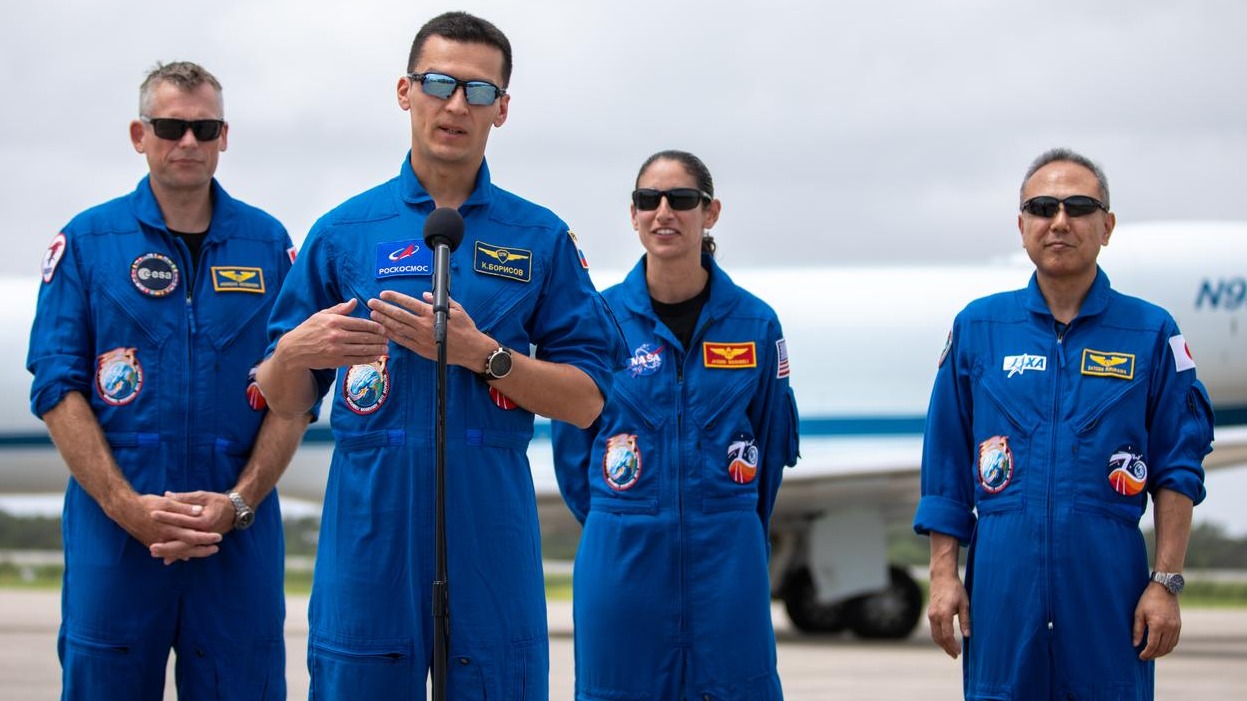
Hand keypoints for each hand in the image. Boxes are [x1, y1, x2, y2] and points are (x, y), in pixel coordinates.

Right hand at [111, 493, 222, 563]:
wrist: (124, 510)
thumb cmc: (147, 503)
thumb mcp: (167, 502)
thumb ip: (184, 508)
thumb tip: (200, 511)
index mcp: (170, 527)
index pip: (192, 535)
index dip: (206, 537)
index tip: (218, 537)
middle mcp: (164, 538)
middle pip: (187, 547)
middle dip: (202, 550)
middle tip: (216, 549)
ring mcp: (157, 542)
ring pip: (178, 552)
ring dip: (192, 553)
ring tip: (205, 552)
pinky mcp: (151, 543)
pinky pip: (167, 552)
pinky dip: (178, 554)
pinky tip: (186, 556)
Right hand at [275, 298, 388, 369]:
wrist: (294, 350)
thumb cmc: (309, 330)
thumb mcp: (322, 315)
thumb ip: (339, 309)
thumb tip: (354, 301)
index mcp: (334, 321)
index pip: (361, 323)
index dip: (375, 326)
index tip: (384, 327)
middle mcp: (336, 335)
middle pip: (364, 336)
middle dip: (379, 338)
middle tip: (388, 338)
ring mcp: (336, 349)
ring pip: (362, 349)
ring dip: (377, 349)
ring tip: (386, 348)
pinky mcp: (336, 361)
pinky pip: (356, 360)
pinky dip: (368, 359)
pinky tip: (376, 357)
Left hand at [368, 291, 488, 368]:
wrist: (471, 349)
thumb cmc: (466, 328)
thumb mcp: (457, 309)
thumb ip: (439, 301)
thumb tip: (425, 295)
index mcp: (432, 314)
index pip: (409, 303)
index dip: (395, 297)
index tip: (384, 294)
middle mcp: (424, 325)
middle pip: (399, 315)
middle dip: (383, 307)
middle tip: (371, 302)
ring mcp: (421, 338)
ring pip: (398, 328)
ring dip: (384, 320)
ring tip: (373, 315)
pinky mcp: (421, 349)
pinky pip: (403, 341)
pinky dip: (392, 335)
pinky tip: (383, 330)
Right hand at [927, 572, 970, 657]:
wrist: (942, 576)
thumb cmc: (955, 589)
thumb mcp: (965, 604)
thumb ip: (965, 620)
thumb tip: (967, 635)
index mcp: (944, 614)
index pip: (947, 635)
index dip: (953, 645)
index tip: (960, 652)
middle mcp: (934, 616)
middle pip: (939, 638)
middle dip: (947, 648)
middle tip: (955, 655)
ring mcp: (930, 614)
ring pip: (934, 634)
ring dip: (942, 644)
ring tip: (950, 650)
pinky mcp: (930, 613)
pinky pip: (933, 629)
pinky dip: (939, 637)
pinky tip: (945, 639)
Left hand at [1134, 582, 1181, 658]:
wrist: (1165, 588)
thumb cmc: (1148, 599)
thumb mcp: (1138, 613)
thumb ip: (1137, 630)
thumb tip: (1135, 645)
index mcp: (1158, 624)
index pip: (1153, 645)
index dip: (1146, 653)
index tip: (1140, 657)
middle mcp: (1169, 628)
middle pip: (1162, 648)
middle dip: (1153, 655)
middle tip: (1145, 657)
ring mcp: (1176, 627)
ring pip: (1170, 646)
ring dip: (1161, 653)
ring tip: (1152, 654)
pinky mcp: (1179, 626)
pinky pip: (1175, 641)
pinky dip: (1168, 647)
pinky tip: (1160, 647)